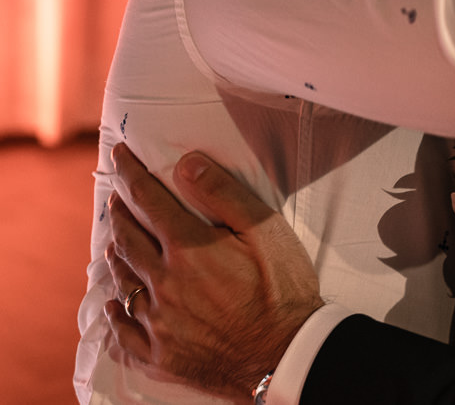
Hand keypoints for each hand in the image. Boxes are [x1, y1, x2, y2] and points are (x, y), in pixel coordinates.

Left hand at [104, 143, 322, 398]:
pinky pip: (123, 330)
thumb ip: (223, 195)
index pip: (149, 201)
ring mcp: (158, 321)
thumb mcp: (266, 230)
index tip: (119, 156)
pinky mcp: (159, 354)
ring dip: (116, 254)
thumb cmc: (283, 288)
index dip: (131, 175)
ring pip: (123, 280)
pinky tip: (113, 302)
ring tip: (114, 240)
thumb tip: (185, 165)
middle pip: (128, 238)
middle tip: (116, 197)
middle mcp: (164, 282)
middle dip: (120, 212)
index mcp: (189, 249)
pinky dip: (115, 311)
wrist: (286, 353)